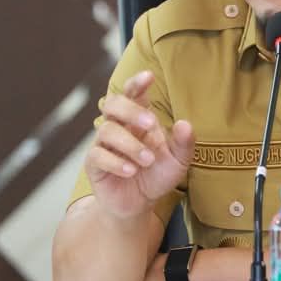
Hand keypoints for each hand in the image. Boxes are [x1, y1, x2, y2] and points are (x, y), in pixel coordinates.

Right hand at [86, 71, 194, 219]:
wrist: (140, 204)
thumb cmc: (157, 175)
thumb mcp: (178, 161)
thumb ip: (184, 143)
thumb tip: (185, 124)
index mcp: (138, 119)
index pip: (132, 93)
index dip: (137, 83)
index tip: (149, 76)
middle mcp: (118, 126)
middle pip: (113, 103)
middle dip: (131, 109)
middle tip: (151, 124)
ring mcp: (103, 144)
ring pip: (106, 130)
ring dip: (130, 144)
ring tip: (147, 160)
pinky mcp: (94, 164)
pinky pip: (97, 155)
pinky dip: (116, 162)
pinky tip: (131, 171)